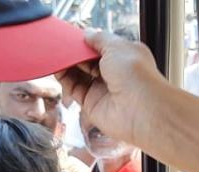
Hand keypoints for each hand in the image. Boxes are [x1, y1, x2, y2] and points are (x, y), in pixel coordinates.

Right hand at [56, 31, 167, 147]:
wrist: (141, 110)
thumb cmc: (137, 77)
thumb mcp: (117, 46)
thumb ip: (99, 39)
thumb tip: (87, 34)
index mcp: (125, 58)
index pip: (102, 48)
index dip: (88, 43)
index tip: (74, 38)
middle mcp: (115, 74)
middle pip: (88, 62)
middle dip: (76, 54)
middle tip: (64, 47)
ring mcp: (103, 90)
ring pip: (79, 75)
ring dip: (68, 65)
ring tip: (58, 56)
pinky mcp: (92, 104)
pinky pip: (74, 89)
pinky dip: (64, 79)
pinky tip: (58, 69)